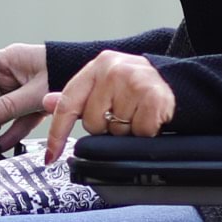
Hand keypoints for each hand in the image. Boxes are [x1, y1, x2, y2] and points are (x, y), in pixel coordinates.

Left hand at [42, 51, 175, 160]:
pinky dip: (145, 132)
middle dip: (106, 126)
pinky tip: (149, 117)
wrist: (175, 81)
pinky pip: (139, 132)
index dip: (58, 132)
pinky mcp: (155, 97)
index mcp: (97, 66)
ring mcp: (135, 81)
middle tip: (122, 114)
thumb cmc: (135, 86)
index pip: (68, 103)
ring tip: (137, 114)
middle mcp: (113, 70)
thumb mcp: (103, 86)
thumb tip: (46, 102)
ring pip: (116, 130)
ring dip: (127, 130)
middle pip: (93, 122)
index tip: (50, 155)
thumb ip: (75, 97)